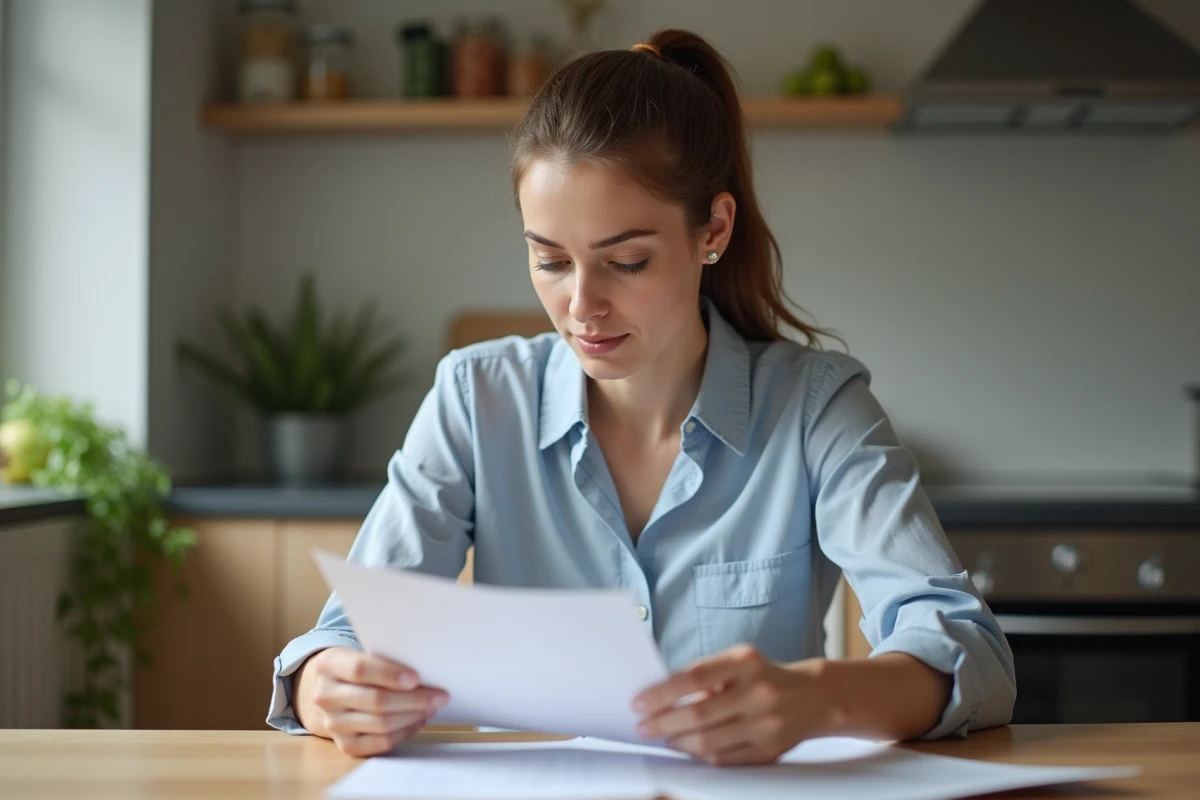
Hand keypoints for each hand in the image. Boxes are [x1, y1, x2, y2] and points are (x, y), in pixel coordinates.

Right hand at [293, 647, 448, 757]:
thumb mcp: (360, 652)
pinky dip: (404, 732)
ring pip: (381, 724)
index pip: (359, 670)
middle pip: (375, 701)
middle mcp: (325, 695)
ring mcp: (333, 723)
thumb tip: (426, 667)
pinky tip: (418, 720)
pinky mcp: (344, 744)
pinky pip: (380, 743)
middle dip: (414, 699)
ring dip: (413, 716)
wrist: (329, 691)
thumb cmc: (355, 668)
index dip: (389, 674)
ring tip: (432, 706)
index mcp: (329, 664)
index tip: (416, 678)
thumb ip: (384, 657)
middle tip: (440, 695)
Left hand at [632, 644, 831, 765]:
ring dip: (678, 743)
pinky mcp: (770, 750)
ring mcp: (766, 724)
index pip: (694, 677)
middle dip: (663, 723)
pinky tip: (688, 749)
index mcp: (745, 662)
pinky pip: (726, 760)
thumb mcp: (737, 661)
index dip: (662, 693)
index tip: (638, 703)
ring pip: (709, 742)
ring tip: (663, 739)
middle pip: (699, 714)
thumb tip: (661, 698)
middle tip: (643, 727)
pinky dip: (701, 756)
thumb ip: (704, 675)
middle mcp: (758, 692)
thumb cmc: (763, 676)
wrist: (815, 697)